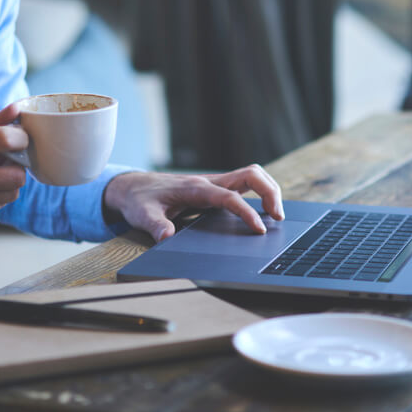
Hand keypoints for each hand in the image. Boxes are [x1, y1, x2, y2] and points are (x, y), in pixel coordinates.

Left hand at [102, 165, 284, 242]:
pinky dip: (260, 193)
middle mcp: (209, 182)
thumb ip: (155, 225)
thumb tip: (166, 237)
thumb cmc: (140, 200)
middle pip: (251, 175)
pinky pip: (245, 185)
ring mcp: (214, 184)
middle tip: (278, 217)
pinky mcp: (215, 189)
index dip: (247, 211)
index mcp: (196, 189)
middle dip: (270, 192)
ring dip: (269, 190)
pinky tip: (264, 211)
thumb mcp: (142, 214)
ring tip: (276, 215)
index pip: (230, 197)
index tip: (259, 229)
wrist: (133, 187)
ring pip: (252, 176)